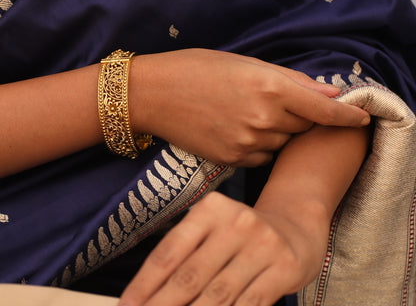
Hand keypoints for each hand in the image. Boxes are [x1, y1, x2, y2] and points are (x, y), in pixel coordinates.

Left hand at [118, 192, 326, 305]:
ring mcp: (263, 244)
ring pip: (218, 295)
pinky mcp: (284, 268)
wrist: (295, 226)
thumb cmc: (243, 232)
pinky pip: (249, 305)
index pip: (170, 250)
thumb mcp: (214, 229)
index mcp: (211, 208)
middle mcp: (236, 222)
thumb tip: (152, 293)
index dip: (145, 283)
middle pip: (190, 275)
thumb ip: (187, 255)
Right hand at [130, 49, 368, 166]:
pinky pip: (263, 156)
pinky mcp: (232, 160)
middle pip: (304, 126)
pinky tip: (240, 129)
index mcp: (269, 87)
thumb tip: (327, 92)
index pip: (323, 108)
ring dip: (279, 131)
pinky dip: (262, 144)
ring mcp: (247, 142)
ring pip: (283, 143)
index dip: (346, 115)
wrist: (154, 94)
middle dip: (302, 116)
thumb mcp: (244, 63)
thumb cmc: (197, 68)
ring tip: (251, 113)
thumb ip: (290, 80)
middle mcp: (263, 118)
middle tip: (279, 102)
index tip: (361, 118)